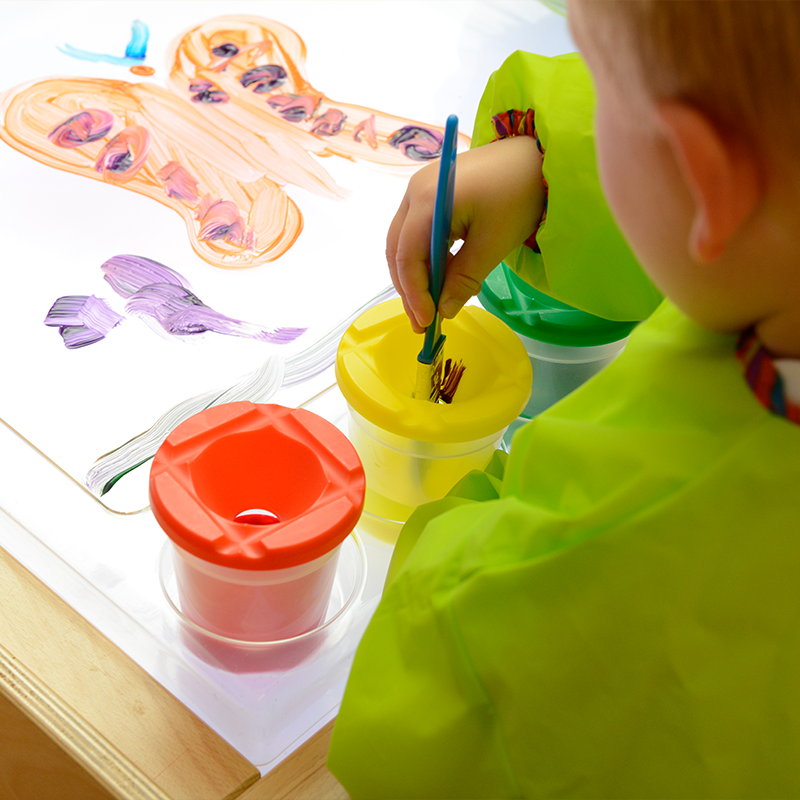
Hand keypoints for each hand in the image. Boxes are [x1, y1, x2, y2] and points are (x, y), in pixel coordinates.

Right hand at [386, 135, 544, 332]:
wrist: (536, 157)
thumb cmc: (519, 194)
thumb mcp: (493, 243)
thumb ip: (464, 278)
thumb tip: (444, 311)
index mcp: (429, 200)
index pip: (408, 255)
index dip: (414, 292)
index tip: (427, 320)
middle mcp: (415, 191)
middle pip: (398, 249)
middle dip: (408, 289)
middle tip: (422, 323)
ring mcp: (420, 191)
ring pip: (404, 243)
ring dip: (414, 276)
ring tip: (429, 307)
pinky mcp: (430, 195)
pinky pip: (417, 233)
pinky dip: (425, 260)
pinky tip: (438, 280)